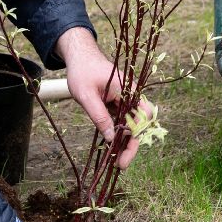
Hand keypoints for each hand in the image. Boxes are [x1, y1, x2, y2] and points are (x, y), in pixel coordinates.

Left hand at [53, 26, 143, 168]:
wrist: (79, 56)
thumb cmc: (82, 71)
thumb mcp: (86, 96)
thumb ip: (100, 116)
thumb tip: (111, 138)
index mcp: (128, 89)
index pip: (142, 117)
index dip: (135, 137)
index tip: (124, 155)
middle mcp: (131, 95)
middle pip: (139, 124)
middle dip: (132, 145)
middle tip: (121, 165)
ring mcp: (126, 99)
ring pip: (132, 125)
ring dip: (125, 142)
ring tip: (116, 161)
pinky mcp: (119, 103)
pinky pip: (123, 121)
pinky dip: (118, 134)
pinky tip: (112, 148)